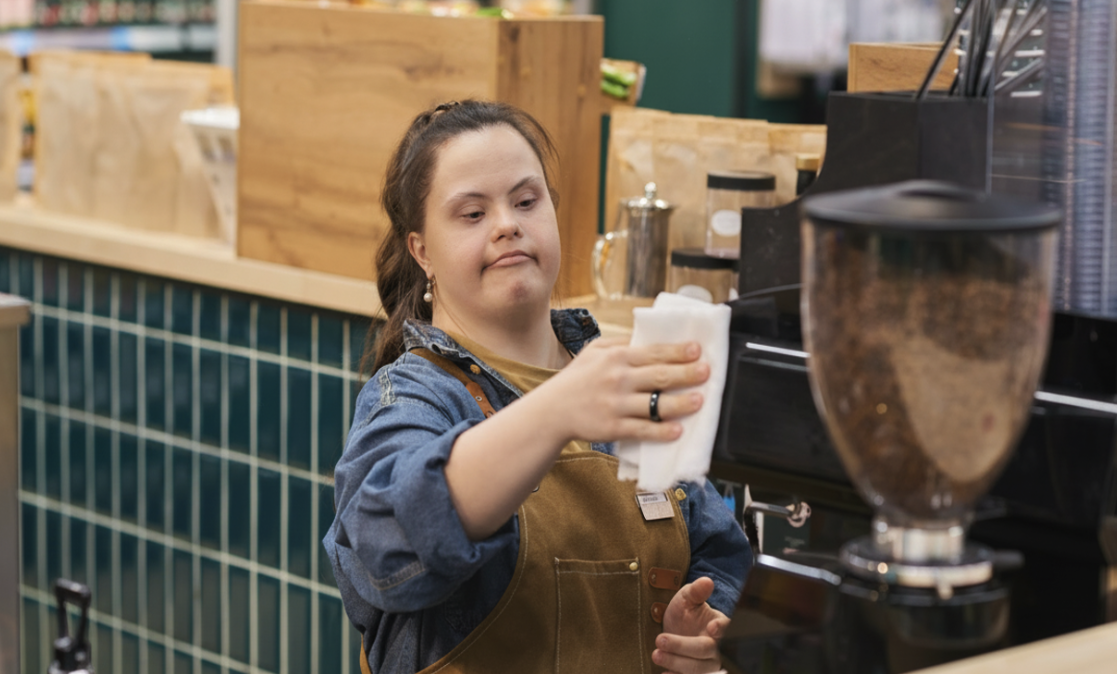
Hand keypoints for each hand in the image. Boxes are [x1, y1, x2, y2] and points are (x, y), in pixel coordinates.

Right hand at [537, 337, 709, 444]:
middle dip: (687, 373)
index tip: (697, 349)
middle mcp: (617, 379)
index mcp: (616, 357)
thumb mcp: (595, 351)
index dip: (678, 351)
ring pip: (655, 405)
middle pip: (660, 375)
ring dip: (681, 403)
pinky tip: (677, 430)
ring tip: (699, 400)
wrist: (552, 410)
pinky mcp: (613, 428)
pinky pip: (643, 430)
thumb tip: (649, 337)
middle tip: (707, 372)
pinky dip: (661, 431)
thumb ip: (621, 343)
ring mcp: (616, 404)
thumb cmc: (577, 379)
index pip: (654, 352)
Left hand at [653, 577, 728, 673]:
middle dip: (682, 646)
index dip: (721, 629)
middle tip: (660, 640)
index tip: (712, 627)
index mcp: (718, 625)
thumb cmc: (684, 613)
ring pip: (698, 669)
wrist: (674, 630)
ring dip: (676, 663)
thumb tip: (707, 581)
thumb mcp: (686, 598)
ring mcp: (706, 664)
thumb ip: (696, 591)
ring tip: (656, 654)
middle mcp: (716, 648)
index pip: (725, 628)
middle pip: (705, 650)